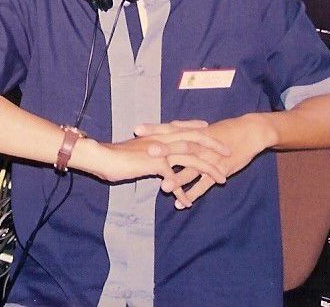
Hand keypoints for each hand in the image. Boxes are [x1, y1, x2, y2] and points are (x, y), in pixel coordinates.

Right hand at [85, 129, 230, 208]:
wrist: (101, 156)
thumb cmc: (115, 154)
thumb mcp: (135, 149)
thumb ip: (148, 149)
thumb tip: (152, 152)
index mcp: (157, 133)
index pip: (182, 127)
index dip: (197, 127)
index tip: (210, 129)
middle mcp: (162, 139)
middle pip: (195, 139)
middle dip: (214, 146)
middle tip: (229, 152)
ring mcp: (160, 151)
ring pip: (192, 158)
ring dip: (209, 169)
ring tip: (222, 180)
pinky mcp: (155, 164)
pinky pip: (174, 180)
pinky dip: (182, 192)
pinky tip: (188, 202)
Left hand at [139, 115, 270, 208]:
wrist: (249, 133)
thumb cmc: (224, 129)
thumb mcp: (203, 128)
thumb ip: (184, 129)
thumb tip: (167, 127)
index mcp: (193, 132)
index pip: (170, 128)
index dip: (154, 128)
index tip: (137, 130)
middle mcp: (200, 145)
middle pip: (180, 147)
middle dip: (164, 151)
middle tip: (146, 153)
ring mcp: (210, 159)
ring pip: (192, 169)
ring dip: (178, 178)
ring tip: (163, 187)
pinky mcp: (219, 171)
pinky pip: (204, 184)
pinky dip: (193, 194)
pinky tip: (181, 203)